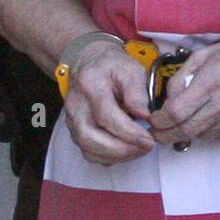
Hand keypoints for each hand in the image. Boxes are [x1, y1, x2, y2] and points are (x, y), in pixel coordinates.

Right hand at [63, 42, 154, 165]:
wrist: (88, 62)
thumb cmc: (112, 65)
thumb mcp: (130, 68)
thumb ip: (137, 91)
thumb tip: (144, 116)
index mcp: (90, 84)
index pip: (106, 115)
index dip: (128, 132)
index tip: (148, 139)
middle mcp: (76, 104)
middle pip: (91, 137)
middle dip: (121, 149)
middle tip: (146, 147)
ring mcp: (71, 119)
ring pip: (88, 148)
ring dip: (116, 155)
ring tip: (138, 149)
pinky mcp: (73, 130)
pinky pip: (88, 152)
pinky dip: (107, 157)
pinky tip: (125, 150)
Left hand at [149, 32, 219, 145]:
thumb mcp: (208, 52)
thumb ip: (184, 75)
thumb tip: (168, 99)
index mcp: (215, 79)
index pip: (177, 112)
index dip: (159, 120)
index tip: (154, 120)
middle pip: (186, 130)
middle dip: (167, 133)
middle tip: (159, 131)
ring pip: (203, 136)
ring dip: (190, 130)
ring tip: (189, 118)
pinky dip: (211, 130)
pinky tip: (213, 115)